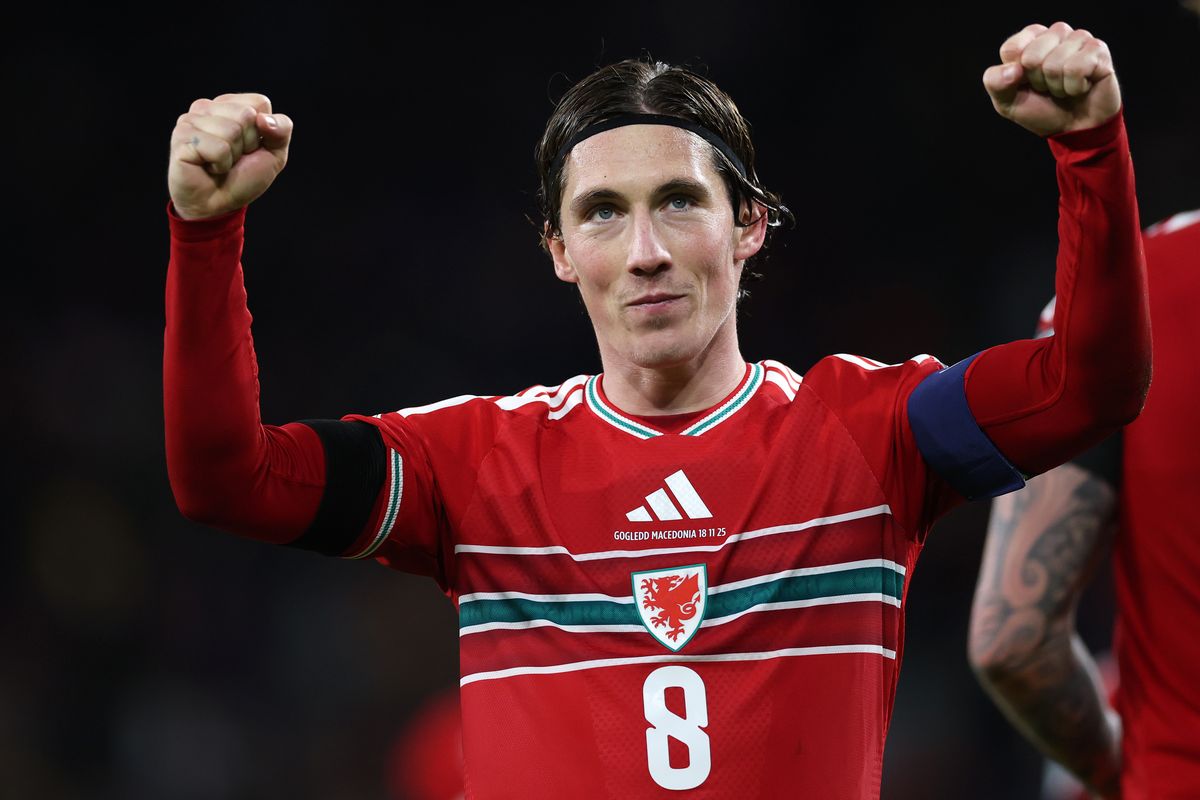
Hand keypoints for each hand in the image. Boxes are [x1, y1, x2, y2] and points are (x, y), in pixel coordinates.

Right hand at [168, 93, 292, 219]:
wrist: (218, 206)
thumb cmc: (242, 178)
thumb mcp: (273, 154)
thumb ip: (281, 131)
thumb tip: (265, 119)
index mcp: (230, 105)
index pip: (260, 103)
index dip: (263, 132)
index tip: (249, 148)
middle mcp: (208, 107)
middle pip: (246, 115)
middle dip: (248, 144)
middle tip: (233, 158)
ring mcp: (191, 119)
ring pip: (232, 130)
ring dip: (232, 156)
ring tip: (219, 163)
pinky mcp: (182, 136)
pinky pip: (218, 148)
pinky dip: (220, 165)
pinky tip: (208, 167)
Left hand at [983, 22, 1120, 136]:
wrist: (1074, 130)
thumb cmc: (1041, 110)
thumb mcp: (1007, 101)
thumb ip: (995, 82)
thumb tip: (1013, 70)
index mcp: (1031, 39)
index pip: (1011, 49)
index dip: (1015, 76)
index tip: (1027, 83)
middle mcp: (1055, 33)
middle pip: (1032, 57)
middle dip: (1038, 82)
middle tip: (1049, 88)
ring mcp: (1079, 39)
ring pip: (1054, 64)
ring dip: (1057, 86)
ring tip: (1065, 88)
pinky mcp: (1098, 49)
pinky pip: (1076, 68)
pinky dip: (1074, 87)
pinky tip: (1081, 86)